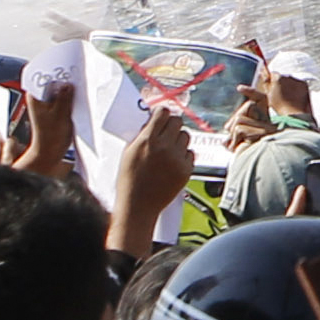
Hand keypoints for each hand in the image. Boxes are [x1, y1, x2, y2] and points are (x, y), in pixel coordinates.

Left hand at [11, 73, 76, 172]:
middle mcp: (38, 98)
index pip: (43, 75)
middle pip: (52, 82)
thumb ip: (64, 97)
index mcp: (34, 96)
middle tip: (77, 77)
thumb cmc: (51, 137)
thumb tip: (68, 84)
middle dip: (64, 80)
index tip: (68, 67)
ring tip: (79, 88)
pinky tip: (77, 99)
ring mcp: (46, 103)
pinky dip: (69, 98)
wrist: (50, 153)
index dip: (56, 70)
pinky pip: (62, 98)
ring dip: (68, 90)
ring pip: (58, 90)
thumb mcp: (60, 115)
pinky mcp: (54, 109)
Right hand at [109, 99, 194, 250]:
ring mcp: (177, 159)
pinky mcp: (186, 170)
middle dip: (171, 124)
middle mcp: (164, 147)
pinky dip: (183, 155)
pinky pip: (191, 153)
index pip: (163, 112)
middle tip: (165, 133)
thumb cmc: (129, 180)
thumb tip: (153, 120)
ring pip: (186, 136)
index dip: (162, 114)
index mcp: (148, 140)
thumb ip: (142, 134)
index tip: (160, 117)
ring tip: (168, 150)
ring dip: (178, 139)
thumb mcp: (129, 152)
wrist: (138, 206)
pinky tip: (172, 163)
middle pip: (177, 121)